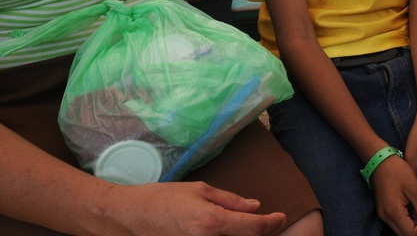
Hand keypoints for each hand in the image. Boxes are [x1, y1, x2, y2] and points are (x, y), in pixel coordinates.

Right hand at [112, 181, 286, 234]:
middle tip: (268, 222)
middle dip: (260, 233)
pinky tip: (229, 231)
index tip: (281, 217)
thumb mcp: (200, 190)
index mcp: (211, 223)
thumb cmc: (163, 198)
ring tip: (246, 226)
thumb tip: (255, 207)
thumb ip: (230, 201)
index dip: (272, 223)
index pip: (253, 228)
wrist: (128, 216)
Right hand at [370, 154, 416, 235]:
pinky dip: (408, 218)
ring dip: (414, 224)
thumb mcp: (413, 187)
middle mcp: (386, 217)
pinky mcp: (384, 211)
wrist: (380, 160)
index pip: (412, 234)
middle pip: (406, 235)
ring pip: (402, 230)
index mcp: (393, 211)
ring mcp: (383, 215)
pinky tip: (413, 205)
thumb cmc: (397, 170)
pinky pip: (397, 222)